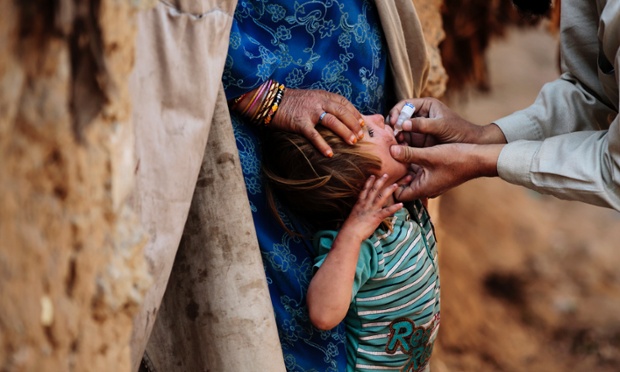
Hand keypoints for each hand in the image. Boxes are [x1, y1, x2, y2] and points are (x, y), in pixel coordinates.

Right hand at [271, 88, 364, 156]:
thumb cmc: (290, 102)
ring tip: (352, 143)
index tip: (362, 123)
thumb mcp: (310, 98)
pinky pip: (314, 135)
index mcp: (322, 95)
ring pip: (332, 122)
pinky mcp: (300, 123)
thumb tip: (336, 116)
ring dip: (344, 132)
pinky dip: (322, 145)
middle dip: (353, 124)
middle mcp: (318, 101)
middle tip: (361, 136)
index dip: (355, 113)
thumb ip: (322, 104)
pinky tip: (329, 154)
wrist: (269, 101)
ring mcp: (309, 111)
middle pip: (342, 112)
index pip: (344, 103)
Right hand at [340, 174, 402, 240]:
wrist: (350, 233)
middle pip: (374, 190)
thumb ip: (359, 211)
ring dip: (389, 190)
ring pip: (381, 197)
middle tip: (386, 174)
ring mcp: (371, 210)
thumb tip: (361, 212)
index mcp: (359, 203)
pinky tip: (401, 204)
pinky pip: (387, 211)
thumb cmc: (350, 227)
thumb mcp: (353, 216)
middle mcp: (366, 204)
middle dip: (380, 181)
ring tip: (395, 185)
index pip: (364, 190)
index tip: (372, 175)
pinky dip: (394, 208)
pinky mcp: (376, 217)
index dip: (369, 182)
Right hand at [388, 98, 506, 144]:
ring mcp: (419, 128)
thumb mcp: (441, 126)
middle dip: (394, 125)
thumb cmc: (458, 131)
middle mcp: (420, 115)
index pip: (405, 104)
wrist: (471, 145)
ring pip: (401, 130)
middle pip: (400, 117)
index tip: (394, 122)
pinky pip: (406, 141)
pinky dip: (401, 144)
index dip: (397, 112)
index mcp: (426, 106)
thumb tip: (402, 124)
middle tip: (391, 134)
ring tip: (395, 142)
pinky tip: (399, 149)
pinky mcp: (419, 140)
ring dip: (396, 135)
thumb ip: (422, 125)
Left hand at [390, 143, 503, 199]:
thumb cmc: (456, 158)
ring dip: (404, 164)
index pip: (398, 193)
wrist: (479, 159)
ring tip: (395, 150)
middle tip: (387, 157)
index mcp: (423, 189)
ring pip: (412, 175)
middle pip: (404, 183)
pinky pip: (420, 170)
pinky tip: (408, 148)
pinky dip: (414, 161)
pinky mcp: (436, 174)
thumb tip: (390, 150)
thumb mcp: (429, 154)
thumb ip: (408, 153)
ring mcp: (431, 181)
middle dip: (396, 171)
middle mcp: (426, 188)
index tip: (385, 168)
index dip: (390, 182)